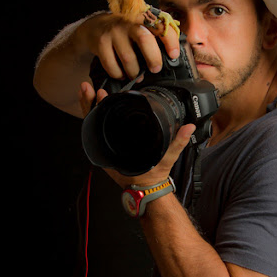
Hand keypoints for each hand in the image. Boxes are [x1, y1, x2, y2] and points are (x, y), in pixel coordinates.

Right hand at [77, 12, 180, 80]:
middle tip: (156, 69)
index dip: (170, 41)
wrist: (96, 26)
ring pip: (128, 57)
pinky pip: (112, 65)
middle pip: (145, 39)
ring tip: (137, 75)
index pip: (161, 26)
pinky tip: (121, 73)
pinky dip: (118, 74)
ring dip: (134, 72)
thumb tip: (173, 56)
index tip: (173, 55)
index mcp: (143, 18)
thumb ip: (156, 36)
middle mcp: (128, 22)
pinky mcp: (101, 43)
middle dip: (153, 58)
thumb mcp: (141, 27)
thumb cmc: (125, 31)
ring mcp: (114, 32)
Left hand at [79, 81, 195, 188]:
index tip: (100, 94)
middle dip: (89, 102)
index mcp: (114, 150)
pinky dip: (97, 114)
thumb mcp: (165, 159)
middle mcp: (107, 147)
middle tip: (88, 87)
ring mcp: (107, 145)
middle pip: (92, 121)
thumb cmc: (151, 176)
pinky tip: (96, 102)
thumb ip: (177, 143)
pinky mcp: (111, 144)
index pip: (98, 125)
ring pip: (93, 123)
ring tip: (89, 89)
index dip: (96, 108)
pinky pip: (100, 127)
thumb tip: (188, 128)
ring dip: (91, 105)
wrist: (147, 188)